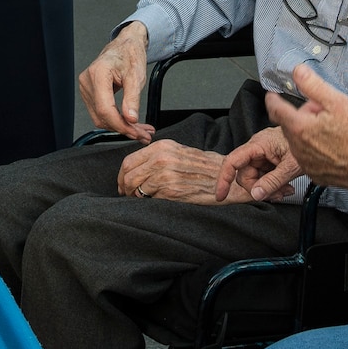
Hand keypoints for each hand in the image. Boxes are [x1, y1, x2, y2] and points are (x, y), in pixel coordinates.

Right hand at [79, 23, 153, 140]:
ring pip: (101, 117)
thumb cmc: (130, 55)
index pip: (105, 109)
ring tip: (140, 130)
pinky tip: (130, 123)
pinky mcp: (90, 93)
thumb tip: (130, 119)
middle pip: (102, 116)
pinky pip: (101, 112)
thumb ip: (132, 99)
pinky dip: (116, 120)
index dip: (120, 125)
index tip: (135, 132)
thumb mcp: (136, 76)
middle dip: (123, 128)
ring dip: (121, 126)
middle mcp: (87, 82)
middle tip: (143, 134)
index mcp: (98, 74)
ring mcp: (86, 88)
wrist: (125, 45)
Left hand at [118, 139, 247, 203]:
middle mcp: (162, 158)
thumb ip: (157, 157)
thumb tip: (137, 169)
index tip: (123, 183)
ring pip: (135, 187)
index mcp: (162, 147)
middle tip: (127, 194)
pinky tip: (156, 201)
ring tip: (141, 199)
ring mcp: (166, 174)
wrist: (225, 177)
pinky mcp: (171, 190)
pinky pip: (149, 198)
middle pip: (128, 174)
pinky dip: (149, 201)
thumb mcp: (178, 152)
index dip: (122, 175)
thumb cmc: (203, 167)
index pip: (129, 161)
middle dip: (124, 187)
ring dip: (135, 196)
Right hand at [215, 126, 302, 201]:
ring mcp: (263, 153)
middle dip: (258, 188)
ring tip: (284, 190)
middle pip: (245, 174)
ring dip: (267, 187)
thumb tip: (256, 194)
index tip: (221, 194)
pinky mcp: (269, 157)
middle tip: (275, 194)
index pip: (232, 161)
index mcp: (259, 144)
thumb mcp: (291, 167)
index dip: (223, 179)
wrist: (319, 138)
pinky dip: (272, 184)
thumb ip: (273, 182)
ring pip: (255, 177)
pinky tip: (284, 186)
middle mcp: (258, 147)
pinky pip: (263, 175)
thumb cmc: (308, 143)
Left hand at [261, 65, 347, 198]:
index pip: (275, 109)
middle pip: (290, 124)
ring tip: (331, 130)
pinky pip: (306, 155)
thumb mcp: (337, 102)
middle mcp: (297, 147)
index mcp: (300, 127)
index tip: (272, 95)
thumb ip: (313, 85)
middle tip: (323, 112)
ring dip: (307, 132)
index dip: (272, 99)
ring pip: (298, 140)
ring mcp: (304, 162)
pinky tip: (332, 146)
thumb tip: (298, 71)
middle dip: (301, 115)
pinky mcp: (312, 172)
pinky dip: (313, 148)